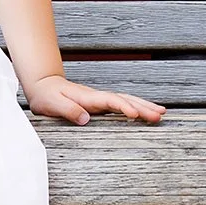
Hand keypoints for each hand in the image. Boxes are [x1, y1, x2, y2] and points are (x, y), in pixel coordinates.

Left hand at [26, 74, 165, 125]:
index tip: (135, 114)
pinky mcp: (100, 104)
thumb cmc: (46, 96)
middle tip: (160, 115)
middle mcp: (97, 97)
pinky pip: (121, 104)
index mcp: (87, 97)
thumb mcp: (51, 104)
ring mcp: (100, 100)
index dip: (123, 107)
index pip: (110, 101)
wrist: (44, 85)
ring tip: (161, 112)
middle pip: (124, 99)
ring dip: (143, 105)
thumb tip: (85, 119)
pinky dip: (135, 106)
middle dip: (143, 106)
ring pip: (126, 100)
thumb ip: (68, 110)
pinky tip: (144, 112)